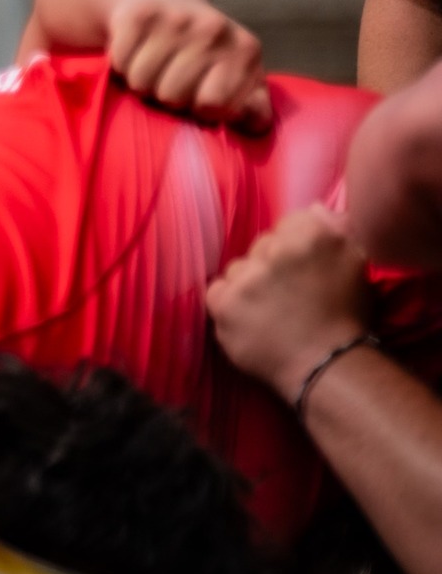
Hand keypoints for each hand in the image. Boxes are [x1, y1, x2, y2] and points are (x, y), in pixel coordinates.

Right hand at [107, 0, 268, 130]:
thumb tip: (247, 122)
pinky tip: (136, 51)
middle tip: (171, 80)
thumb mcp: (239, 78)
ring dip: (142, 83)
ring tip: (153, 69)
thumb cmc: (204, 53)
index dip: (199, 110)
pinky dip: (122, 64)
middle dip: (167, 97)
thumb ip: (254, 109)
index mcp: (245, 49)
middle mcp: (213, 28)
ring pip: (142, 81)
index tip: (199, 97)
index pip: (213, 104)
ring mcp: (176, 18)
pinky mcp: (140, 13)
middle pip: (172, 95)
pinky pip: (120, 62)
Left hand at [208, 205, 371, 400]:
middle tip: (289, 295)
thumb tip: (313, 207)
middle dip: (272, 265)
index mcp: (313, 236)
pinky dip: (229, 303)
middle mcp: (276, 250)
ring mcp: (247, 277)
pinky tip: (249, 319)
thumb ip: (335, 229)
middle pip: (262, 245)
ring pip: (238, 269)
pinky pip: (217, 291)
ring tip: (271, 311)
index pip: (290, 222)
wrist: (328, 367)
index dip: (295, 246)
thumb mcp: (355, 266)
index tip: (301, 269)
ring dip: (249, 284)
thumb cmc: (346, 318)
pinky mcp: (224, 303)